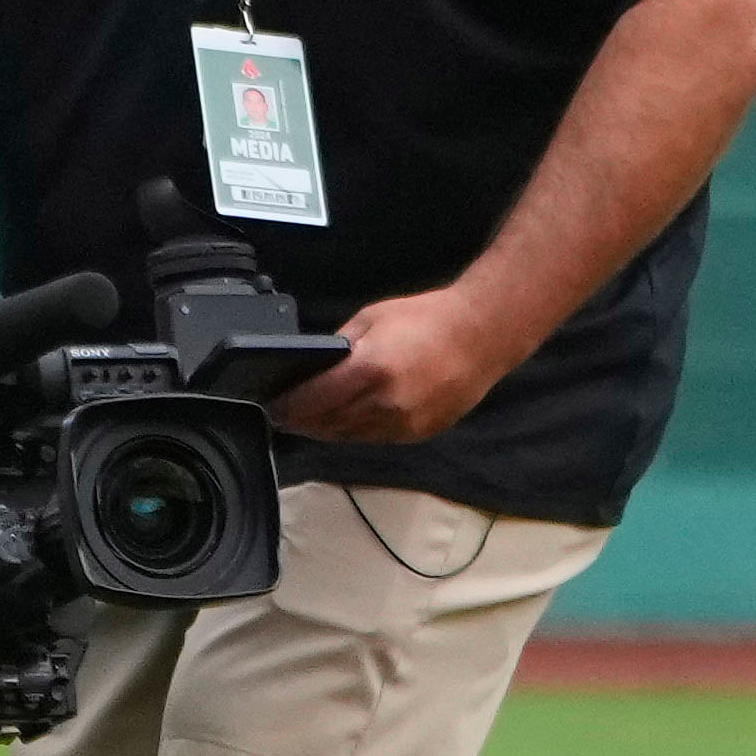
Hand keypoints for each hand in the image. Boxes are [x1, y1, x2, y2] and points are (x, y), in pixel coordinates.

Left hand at [282, 286, 530, 446]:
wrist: (483, 334)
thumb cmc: (427, 318)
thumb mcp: (373, 318)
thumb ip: (341, 346)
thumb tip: (314, 369)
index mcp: (370, 369)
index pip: (312, 400)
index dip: (287, 407)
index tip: (272, 407)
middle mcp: (385, 402)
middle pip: (327, 424)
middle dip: (303, 421)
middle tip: (286, 416)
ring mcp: (404, 422)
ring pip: (350, 436)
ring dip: (328, 430)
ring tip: (314, 420)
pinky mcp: (419, 433)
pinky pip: (376, 437)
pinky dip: (358, 431)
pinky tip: (350, 419)